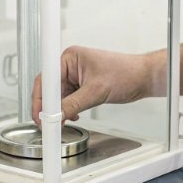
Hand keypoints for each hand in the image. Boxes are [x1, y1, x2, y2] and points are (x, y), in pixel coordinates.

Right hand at [31, 46, 157, 123]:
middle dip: (50, 107)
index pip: (46, 78)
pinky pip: (69, 100)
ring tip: (60, 123)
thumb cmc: (126, 73)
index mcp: (70, 58)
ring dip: (60, 111)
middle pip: (50, 89)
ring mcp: (76, 76)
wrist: (143, 78)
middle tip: (48, 124)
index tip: (40, 114)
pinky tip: (73, 117)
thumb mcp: (96, 91)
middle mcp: (70, 65)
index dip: (40, 98)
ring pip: (59, 97)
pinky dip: (69, 110)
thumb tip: (56, 116)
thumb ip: (73, 105)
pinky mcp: (83, 86)